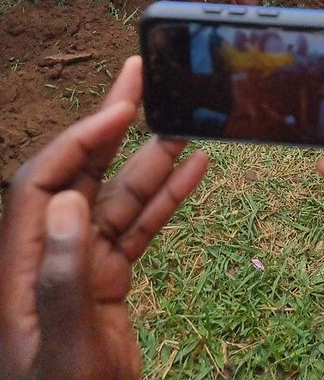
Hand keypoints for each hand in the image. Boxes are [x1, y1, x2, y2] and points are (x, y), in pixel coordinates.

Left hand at [0, 57, 208, 379]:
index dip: (78, 137)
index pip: (43, 180)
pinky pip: (136, 232)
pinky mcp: (105, 289)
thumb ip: (65, 279)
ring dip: (150, 163)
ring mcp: (79, 272)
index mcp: (23, 266)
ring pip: (116, 201)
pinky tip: (193, 173)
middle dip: (111, 126)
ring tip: (188, 125)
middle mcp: (48, 257)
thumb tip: (71, 199)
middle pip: (79, 175)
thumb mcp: (63, 353)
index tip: (121, 106)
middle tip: (143, 76)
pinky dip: (165, 201)